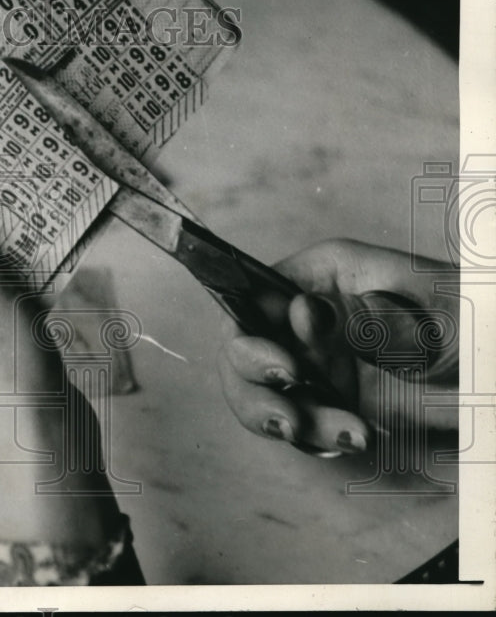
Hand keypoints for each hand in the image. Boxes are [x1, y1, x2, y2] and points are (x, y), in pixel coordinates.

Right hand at [217, 239, 457, 455]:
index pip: (251, 296)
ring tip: (344, 435)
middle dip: (255, 387)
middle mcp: (309, 316)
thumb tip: (303, 313)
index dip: (250, 335)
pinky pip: (297, 422)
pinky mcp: (328, 398)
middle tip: (289, 416)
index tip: (286, 368)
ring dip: (285, 419)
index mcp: (324, 276)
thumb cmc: (478, 325)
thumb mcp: (433, 311)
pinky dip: (317, 436)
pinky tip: (356, 436)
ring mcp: (315, 359)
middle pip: (241, 348)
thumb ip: (365, 317)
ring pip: (260, 392)